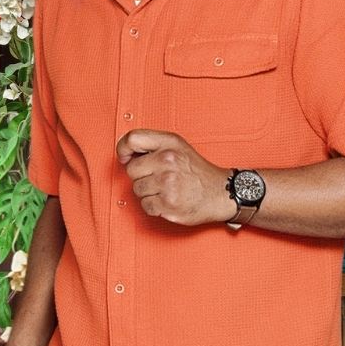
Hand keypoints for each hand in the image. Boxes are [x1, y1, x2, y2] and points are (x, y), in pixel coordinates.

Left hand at [116, 129, 231, 225]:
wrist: (221, 193)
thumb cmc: (196, 172)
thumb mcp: (178, 147)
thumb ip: (152, 145)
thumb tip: (125, 152)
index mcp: (169, 143)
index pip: (132, 139)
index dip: (123, 149)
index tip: (125, 158)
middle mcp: (168, 160)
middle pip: (131, 170)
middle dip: (141, 176)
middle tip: (159, 178)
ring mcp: (167, 182)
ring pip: (137, 190)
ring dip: (148, 193)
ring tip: (166, 190)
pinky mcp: (168, 203)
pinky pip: (145, 206)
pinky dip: (154, 207)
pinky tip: (168, 200)